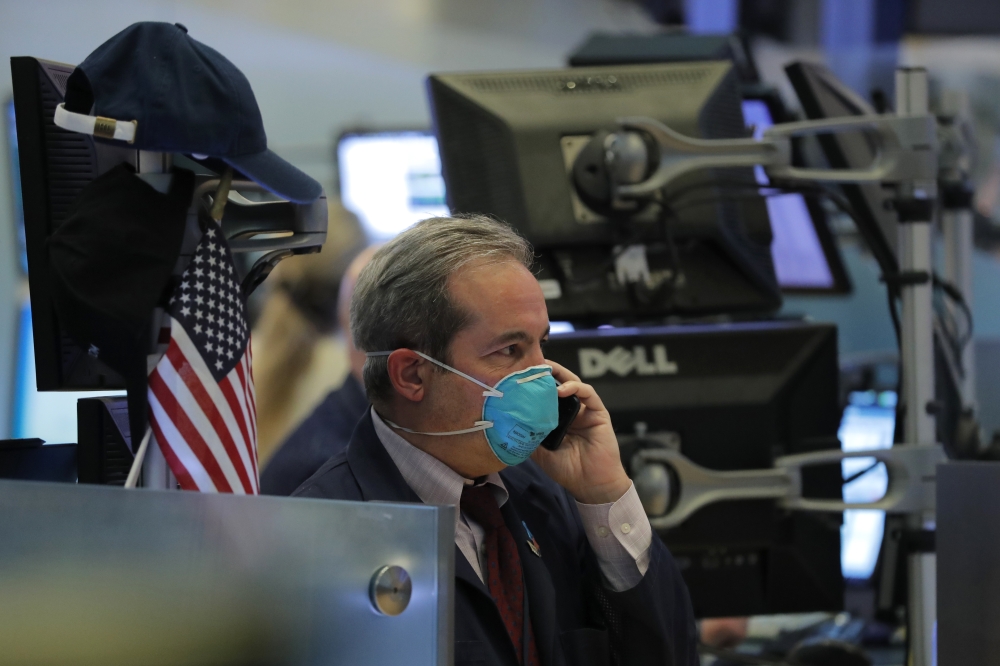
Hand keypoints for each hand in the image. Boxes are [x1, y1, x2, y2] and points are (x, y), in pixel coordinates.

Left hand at [531, 361, 631, 504]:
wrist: (591, 485)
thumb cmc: (567, 470)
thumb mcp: (539, 452)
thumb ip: (528, 436)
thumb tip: (506, 424)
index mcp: (558, 418)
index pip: (546, 394)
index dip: (535, 384)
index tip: (519, 374)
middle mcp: (572, 411)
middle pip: (559, 383)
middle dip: (546, 372)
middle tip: (531, 363)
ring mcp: (586, 410)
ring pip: (573, 383)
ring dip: (559, 374)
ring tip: (544, 369)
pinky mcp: (599, 412)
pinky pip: (588, 393)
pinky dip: (575, 388)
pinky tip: (561, 389)